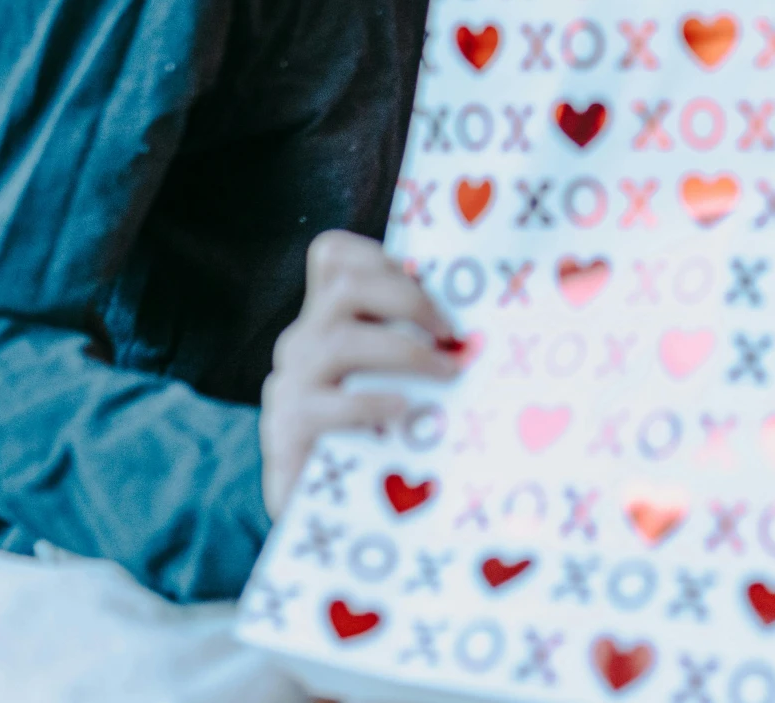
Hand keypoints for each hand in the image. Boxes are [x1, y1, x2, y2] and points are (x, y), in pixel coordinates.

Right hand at [259, 230, 458, 518]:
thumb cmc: (379, 440)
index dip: (378, 254)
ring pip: (339, 342)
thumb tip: (488, 326)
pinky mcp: (286, 431)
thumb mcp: (397, 381)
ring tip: (448, 373)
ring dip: (404, 352)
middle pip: (344, 284)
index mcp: (330, 321)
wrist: (326, 518)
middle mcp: (304, 342)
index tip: (430, 280)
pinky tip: (405, 413)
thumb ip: (419, 346)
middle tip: (454, 333)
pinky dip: (371, 404)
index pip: (333, 256)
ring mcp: (290, 384)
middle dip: (409, 299)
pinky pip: (324, 405)